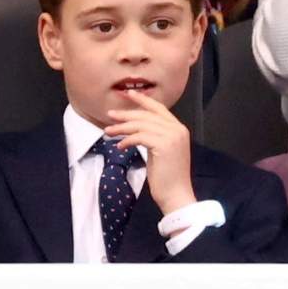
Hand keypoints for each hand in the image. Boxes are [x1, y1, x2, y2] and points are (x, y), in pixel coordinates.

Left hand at [104, 91, 195, 215]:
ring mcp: (173, 137)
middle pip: (146, 115)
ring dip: (121, 128)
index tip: (128, 94)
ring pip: (141, 125)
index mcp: (179, 129)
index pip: (159, 108)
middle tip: (109, 115)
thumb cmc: (166, 176)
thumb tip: (135, 127)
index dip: (143, 100)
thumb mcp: (160, 151)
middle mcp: (178, 130)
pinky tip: (120, 147)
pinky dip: (126, 140)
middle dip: (125, 114)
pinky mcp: (165, 145)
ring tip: (108, 132)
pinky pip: (139, 137)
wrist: (176, 194)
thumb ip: (154, 136)